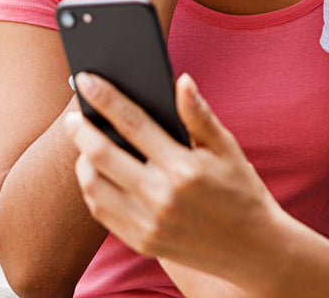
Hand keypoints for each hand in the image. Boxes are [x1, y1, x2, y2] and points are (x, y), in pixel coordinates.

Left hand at [65, 72, 285, 284]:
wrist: (253, 250)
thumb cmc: (241, 191)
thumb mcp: (227, 148)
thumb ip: (199, 114)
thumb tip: (181, 80)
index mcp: (184, 168)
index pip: (134, 123)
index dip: (105, 97)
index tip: (85, 78)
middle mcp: (163, 197)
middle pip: (102, 154)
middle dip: (81, 129)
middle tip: (74, 116)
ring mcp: (149, 223)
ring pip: (93, 185)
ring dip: (82, 160)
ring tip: (85, 145)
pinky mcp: (142, 242)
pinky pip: (101, 212)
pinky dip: (91, 189)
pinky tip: (96, 174)